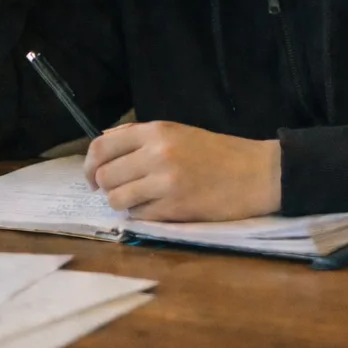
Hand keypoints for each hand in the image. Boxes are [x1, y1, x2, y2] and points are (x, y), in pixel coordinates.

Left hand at [83, 121, 281, 221]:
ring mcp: (165, 182)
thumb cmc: (219, 153)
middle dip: (108, 188)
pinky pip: (138, 216)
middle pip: (105, 176)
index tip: (92, 177)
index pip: (101, 147)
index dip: (89, 166)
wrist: (257, 173)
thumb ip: (140, 137)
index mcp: (157, 131)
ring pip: (116, 199)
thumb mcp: (179, 132)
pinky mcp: (174, 208)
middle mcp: (157, 153)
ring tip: (141, 200)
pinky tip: (158, 208)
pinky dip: (142, 215)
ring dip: (123, 203)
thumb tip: (104, 145)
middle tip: (123, 190)